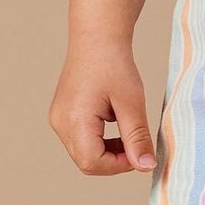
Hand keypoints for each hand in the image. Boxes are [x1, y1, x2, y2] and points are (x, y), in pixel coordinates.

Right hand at [48, 46, 156, 176]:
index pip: (92, 162)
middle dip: (114, 160)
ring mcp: (58, 120)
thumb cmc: (114, 65)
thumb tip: (146, 166)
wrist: (97, 39)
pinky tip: (116, 125)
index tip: (140, 153)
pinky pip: (80, 140)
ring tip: (128, 132)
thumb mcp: (132, 102)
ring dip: (108, 152)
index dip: (119, 165)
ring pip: (83, 153)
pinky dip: (100, 141)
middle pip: (86, 161)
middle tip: (137, 144)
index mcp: (74, 120)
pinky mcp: (62, 115)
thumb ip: (137, 137)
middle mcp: (60, 123)